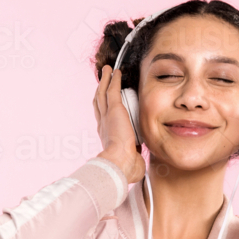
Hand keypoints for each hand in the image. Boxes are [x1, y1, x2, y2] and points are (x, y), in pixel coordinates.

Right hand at [93, 66, 145, 183]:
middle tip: (102, 81)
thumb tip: (139, 161)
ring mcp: (107, 116)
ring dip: (105, 80)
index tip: (104, 103)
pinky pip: (113, 90)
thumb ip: (134, 157)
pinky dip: (114, 79)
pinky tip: (116, 72)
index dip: (103, 109)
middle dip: (100, 90)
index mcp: (106, 136)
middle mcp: (103, 124)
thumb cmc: (125, 168)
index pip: (103, 118)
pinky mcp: (114, 110)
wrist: (119, 164)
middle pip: (99, 102)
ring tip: (107, 71)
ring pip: (103, 93)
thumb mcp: (130, 160)